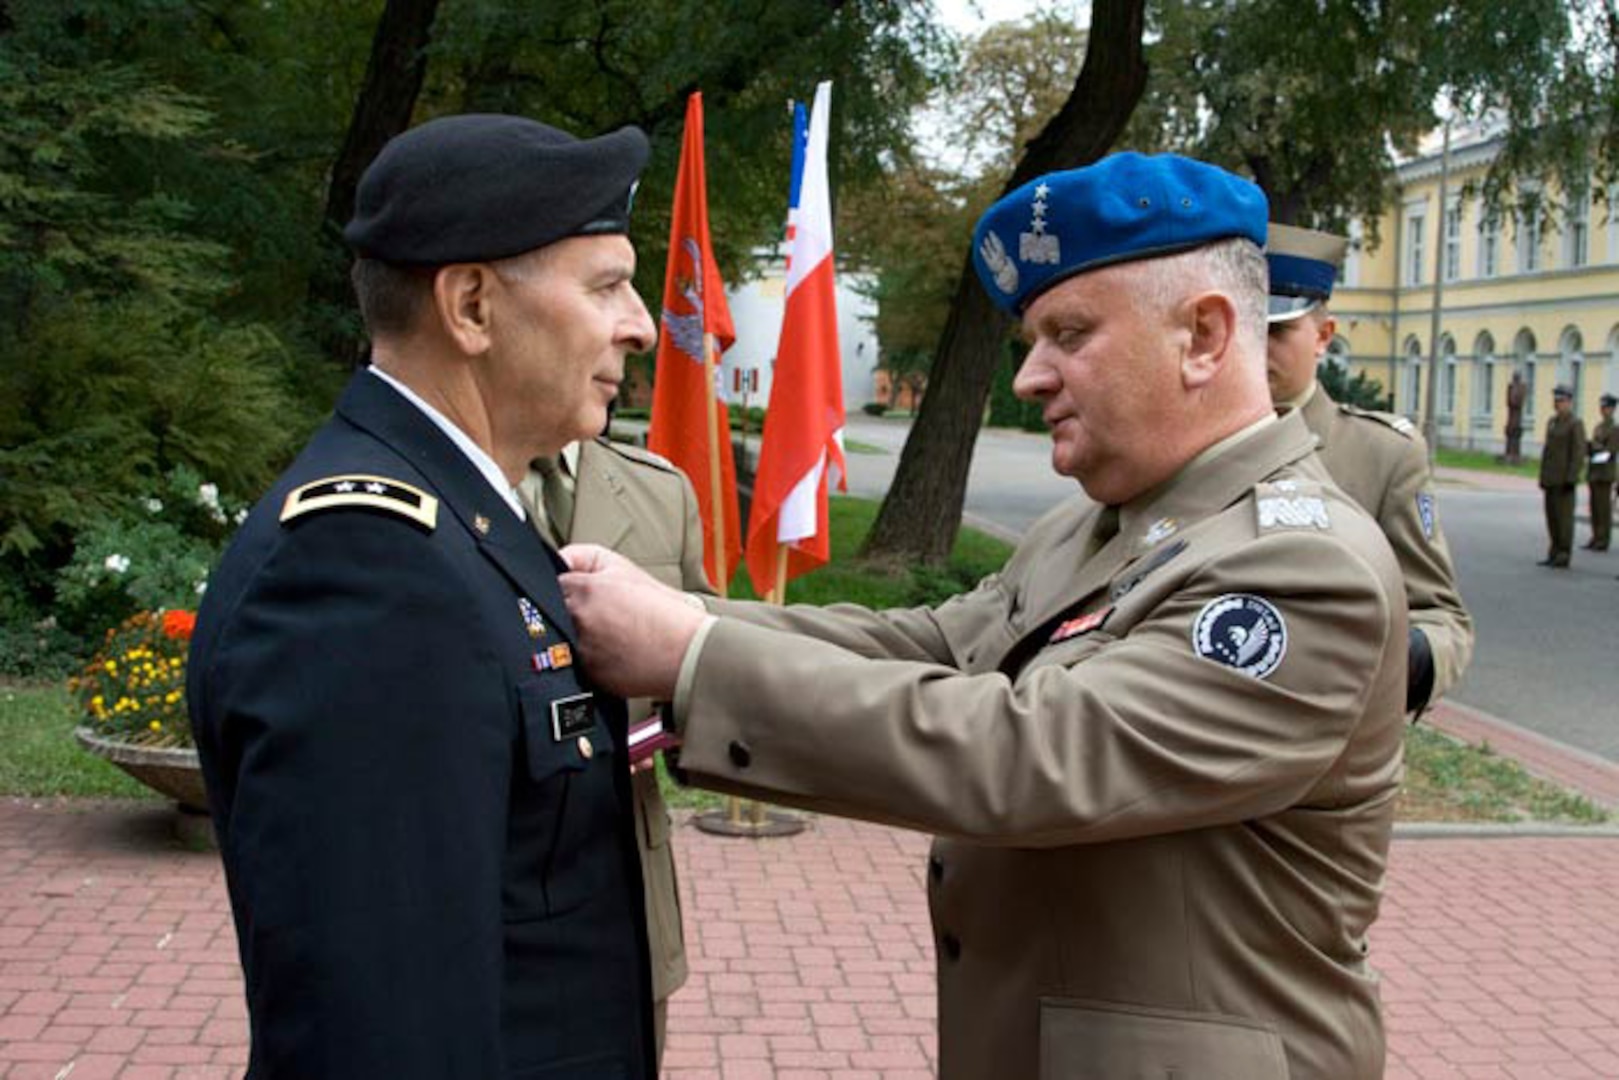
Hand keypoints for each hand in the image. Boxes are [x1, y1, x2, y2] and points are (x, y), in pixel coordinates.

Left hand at [559, 543, 706, 699]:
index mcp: (583, 591)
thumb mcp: (621, 566)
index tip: (577, 597)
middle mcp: (577, 621)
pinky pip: (575, 666)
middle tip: (595, 617)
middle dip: (565, 613)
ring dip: (574, 637)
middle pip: (548, 615)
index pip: (546, 586)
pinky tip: (611, 654)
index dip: (562, 591)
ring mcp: (581, 652)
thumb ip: (582, 557)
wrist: (686, 650)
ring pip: (558, 641)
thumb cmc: (660, 609)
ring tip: (606, 636)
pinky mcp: (589, 677)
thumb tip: (557, 561)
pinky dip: (587, 659)